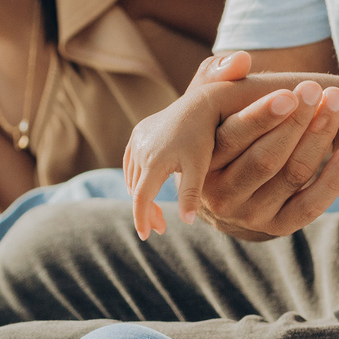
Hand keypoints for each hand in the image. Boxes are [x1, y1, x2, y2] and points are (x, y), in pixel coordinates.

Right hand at [121, 60, 234, 234]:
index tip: (145, 237)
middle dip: (145, 210)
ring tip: (156, 210)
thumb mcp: (200, 167)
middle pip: (135, 189)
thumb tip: (187, 223)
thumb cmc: (206, 136)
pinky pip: (132, 161)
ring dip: (141, 194)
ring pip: (133, 176)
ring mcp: (137, 139)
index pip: (140, 198)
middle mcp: (140, 150)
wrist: (202, 101)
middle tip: (160, 228)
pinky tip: (151, 186)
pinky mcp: (139, 132)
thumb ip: (191, 194)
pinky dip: (138, 177)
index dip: (142, 219)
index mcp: (153, 161)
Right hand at [190, 54, 338, 240]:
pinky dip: (333, 180)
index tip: (291, 92)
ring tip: (336, 105)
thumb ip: (215, 76)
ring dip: (320, 139)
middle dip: (298, 122)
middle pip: (266, 159)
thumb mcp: (206, 106)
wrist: (222, 187)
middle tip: (319, 91)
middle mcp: (221, 196)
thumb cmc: (219, 132)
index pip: (232, 138)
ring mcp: (250, 216)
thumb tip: (240, 58)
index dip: (263, 115)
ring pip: (293, 175)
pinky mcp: (277, 227)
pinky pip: (311, 206)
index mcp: (201, 164)